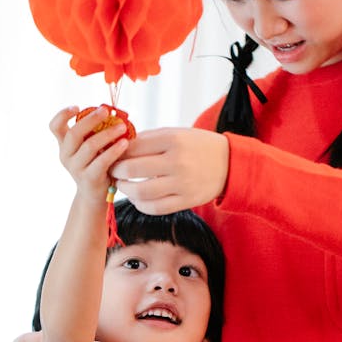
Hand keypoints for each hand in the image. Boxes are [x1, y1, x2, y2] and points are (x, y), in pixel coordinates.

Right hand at [49, 106, 129, 201]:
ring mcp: (76, 168)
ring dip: (107, 134)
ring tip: (122, 127)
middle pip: (74, 133)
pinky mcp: (89, 178)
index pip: (54, 126)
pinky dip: (114, 151)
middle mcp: (66, 156)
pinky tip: (124, 143)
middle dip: (91, 119)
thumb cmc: (95, 165)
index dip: (63, 115)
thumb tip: (113, 113)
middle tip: (106, 111)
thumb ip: (94, 133)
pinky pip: (101, 161)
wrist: (94, 195)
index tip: (77, 107)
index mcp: (64, 145)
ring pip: (89, 146)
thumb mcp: (90, 148)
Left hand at [111, 128, 228, 213]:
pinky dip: (140, 204)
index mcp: (173, 139)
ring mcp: (182, 183)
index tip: (112, 155)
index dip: (117, 152)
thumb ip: (149, 139)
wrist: (230, 164)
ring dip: (124, 189)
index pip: (133, 146)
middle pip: (132, 169)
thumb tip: (119, 147)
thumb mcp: (176, 133)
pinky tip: (137, 198)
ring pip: (141, 192)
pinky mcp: (186, 201)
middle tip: (113, 171)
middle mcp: (177, 161)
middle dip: (116, 171)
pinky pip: (155, 208)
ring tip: (122, 185)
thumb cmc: (197, 146)